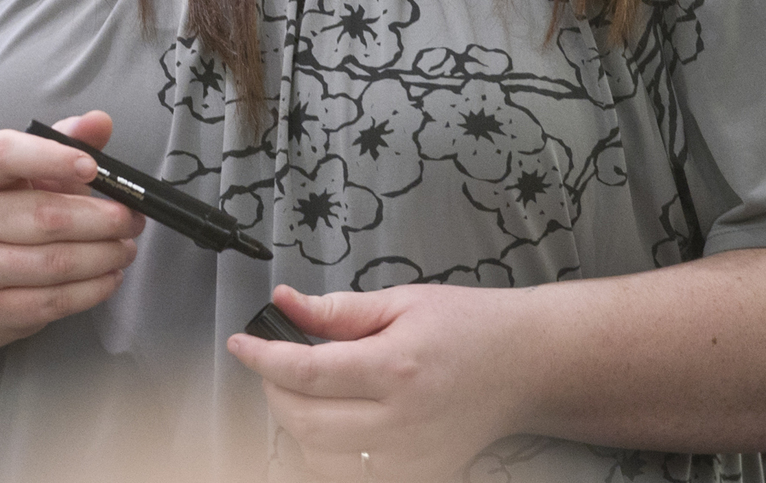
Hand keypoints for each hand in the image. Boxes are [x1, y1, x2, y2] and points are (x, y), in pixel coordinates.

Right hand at [0, 111, 144, 345]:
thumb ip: (69, 141)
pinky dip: (94, 289)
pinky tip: (111, 275)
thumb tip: (101, 121)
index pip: (4, 154)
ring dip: (105, 255)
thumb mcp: (34, 170)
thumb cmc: (13, 211)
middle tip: (133, 219)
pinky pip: (55, 300)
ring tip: (126, 247)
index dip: (50, 157)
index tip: (91, 167)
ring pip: (56, 262)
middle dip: (103, 219)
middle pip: (46, 216)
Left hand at [227, 283, 532, 481]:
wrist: (525, 366)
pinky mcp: (420, 476)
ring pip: (321, 459)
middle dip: (274, 392)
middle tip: (273, 364)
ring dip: (296, 425)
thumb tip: (283, 302)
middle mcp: (404, 421)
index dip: (262, 359)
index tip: (240, 344)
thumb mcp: (401, 301)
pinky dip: (328, 453)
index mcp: (398, 368)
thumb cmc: (468, 328)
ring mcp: (413, 458)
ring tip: (304, 391)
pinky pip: (353, 475)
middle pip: (306, 422)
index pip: (307, 372)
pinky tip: (333, 421)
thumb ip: (337, 309)